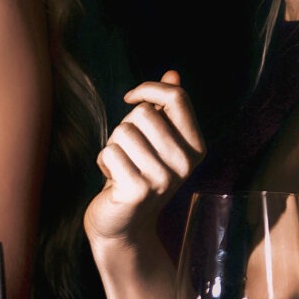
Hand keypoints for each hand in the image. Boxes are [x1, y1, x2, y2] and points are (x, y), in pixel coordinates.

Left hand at [84, 70, 205, 246]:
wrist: (124, 225)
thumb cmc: (137, 174)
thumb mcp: (155, 140)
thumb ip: (165, 108)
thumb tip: (173, 73)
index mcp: (195, 146)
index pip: (177, 97)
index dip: (148, 89)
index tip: (132, 99)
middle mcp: (185, 163)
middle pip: (143, 113)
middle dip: (126, 127)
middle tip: (129, 153)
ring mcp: (164, 178)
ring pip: (123, 131)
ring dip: (113, 146)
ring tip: (123, 168)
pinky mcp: (139, 190)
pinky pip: (109, 152)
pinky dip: (103, 162)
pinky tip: (113, 181)